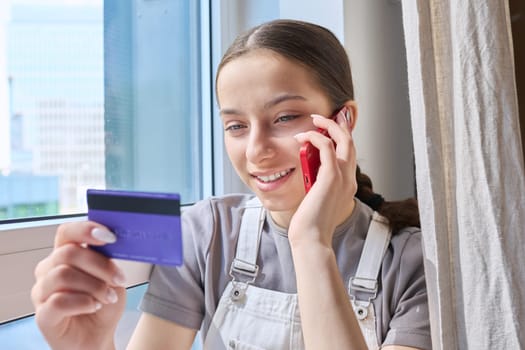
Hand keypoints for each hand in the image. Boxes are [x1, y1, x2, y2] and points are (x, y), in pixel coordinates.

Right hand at [31, 221, 126, 349]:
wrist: (99, 336)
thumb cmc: (103, 304)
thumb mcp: (112, 277)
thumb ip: (107, 259)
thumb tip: (111, 240)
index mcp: (64, 255)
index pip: (66, 232)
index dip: (85, 230)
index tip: (110, 236)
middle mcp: (48, 270)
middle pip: (68, 254)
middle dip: (100, 266)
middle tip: (119, 279)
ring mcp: (42, 292)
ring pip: (63, 275)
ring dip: (94, 286)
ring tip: (108, 297)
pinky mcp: (42, 315)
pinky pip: (58, 301)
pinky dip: (83, 302)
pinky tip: (94, 306)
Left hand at [290, 107, 357, 247]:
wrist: (312, 238)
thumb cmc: (311, 223)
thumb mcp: (317, 199)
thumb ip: (317, 183)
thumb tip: (308, 168)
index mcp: (347, 185)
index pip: (349, 154)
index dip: (342, 138)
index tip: (330, 126)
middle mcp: (349, 179)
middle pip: (350, 143)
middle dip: (339, 125)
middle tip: (323, 117)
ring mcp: (342, 177)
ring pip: (343, 140)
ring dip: (329, 126)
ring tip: (314, 119)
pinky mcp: (330, 177)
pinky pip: (327, 147)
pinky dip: (316, 137)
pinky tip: (303, 136)